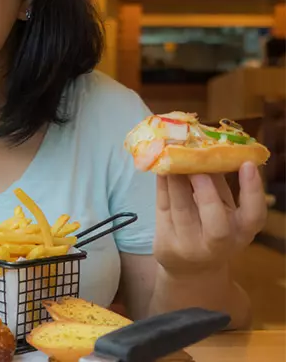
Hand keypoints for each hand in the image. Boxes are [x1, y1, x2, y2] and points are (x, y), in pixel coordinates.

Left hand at [154, 162, 266, 276]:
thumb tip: (209, 148)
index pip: (254, 216)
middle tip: (196, 164)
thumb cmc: (209, 228)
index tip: (248, 164)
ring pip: (182, 212)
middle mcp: (219, 245)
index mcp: (241, 233)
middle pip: (216, 223)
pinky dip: (162, 186)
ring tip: (173, 158)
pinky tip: (161, 169)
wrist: (190, 268)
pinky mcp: (166, 245)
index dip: (253, 190)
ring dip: (176, 181)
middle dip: (206, 191)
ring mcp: (190, 247)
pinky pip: (163, 209)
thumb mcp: (223, 211)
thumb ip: (219, 185)